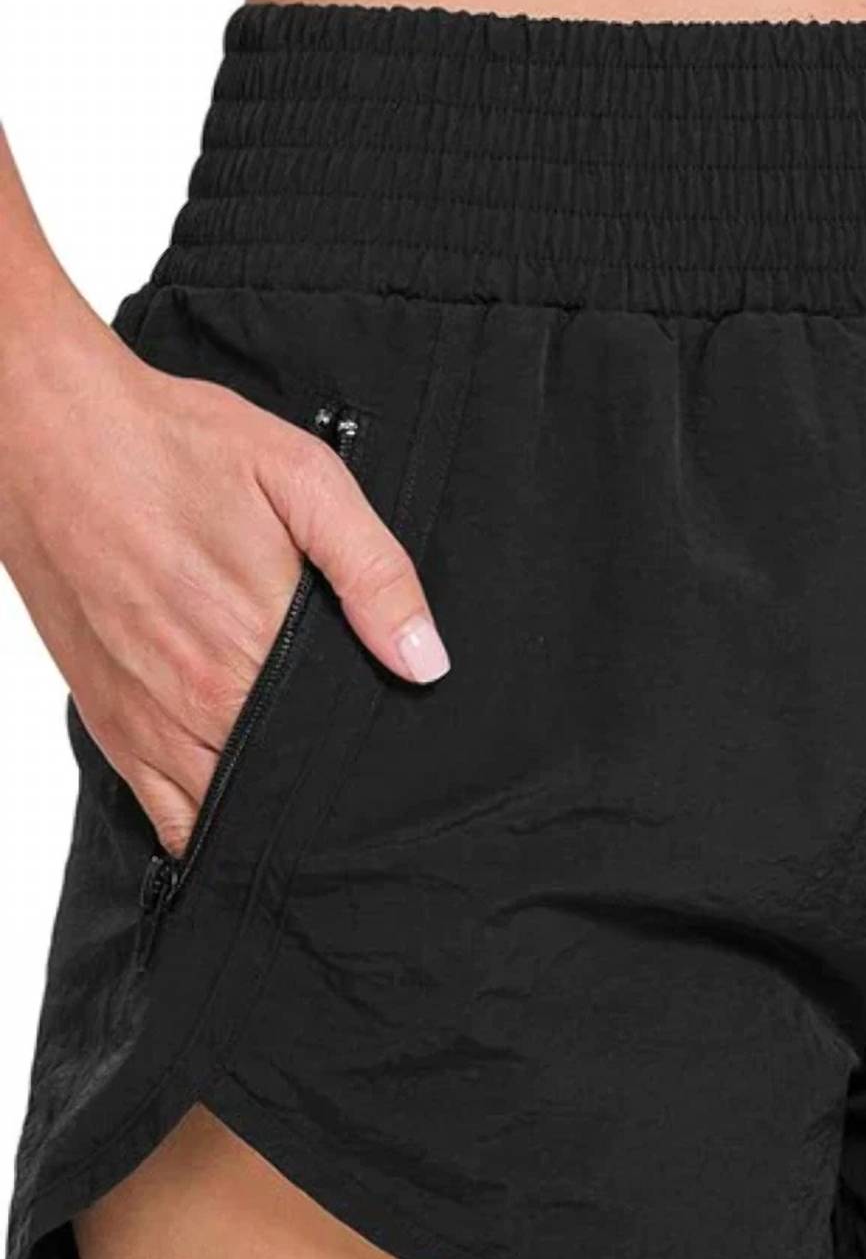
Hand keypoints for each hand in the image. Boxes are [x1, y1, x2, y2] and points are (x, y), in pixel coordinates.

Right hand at [0, 308, 448, 856]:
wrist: (48, 433)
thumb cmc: (173, 444)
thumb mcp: (302, 479)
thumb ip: (373, 572)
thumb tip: (424, 660)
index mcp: (254, 643)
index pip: (334, 741)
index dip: (367, 749)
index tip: (390, 746)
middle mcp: (199, 698)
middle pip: (286, 781)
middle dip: (326, 781)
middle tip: (356, 767)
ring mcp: (148, 720)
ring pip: (229, 809)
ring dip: (269, 806)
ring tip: (304, 787)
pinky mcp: (110, 724)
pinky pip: (167, 816)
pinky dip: (206, 825)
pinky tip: (237, 809)